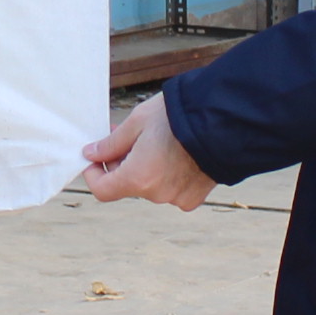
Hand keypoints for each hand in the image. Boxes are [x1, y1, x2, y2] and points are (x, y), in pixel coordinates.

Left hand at [82, 93, 214, 207]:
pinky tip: (175, 154)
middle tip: (123, 138)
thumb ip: (112, 143)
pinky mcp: (194, 197)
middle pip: (127, 184)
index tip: (94, 158)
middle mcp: (157, 194)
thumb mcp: (137, 122)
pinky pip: (172, 189)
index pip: (102, 190)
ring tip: (152, 141)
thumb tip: (92, 153)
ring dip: (144, 168)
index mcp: (138, 178)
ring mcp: (177, 197)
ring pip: (150, 186)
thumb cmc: (177, 116)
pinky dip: (167, 175)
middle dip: (121, 163)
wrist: (222, 121)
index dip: (93, 175)